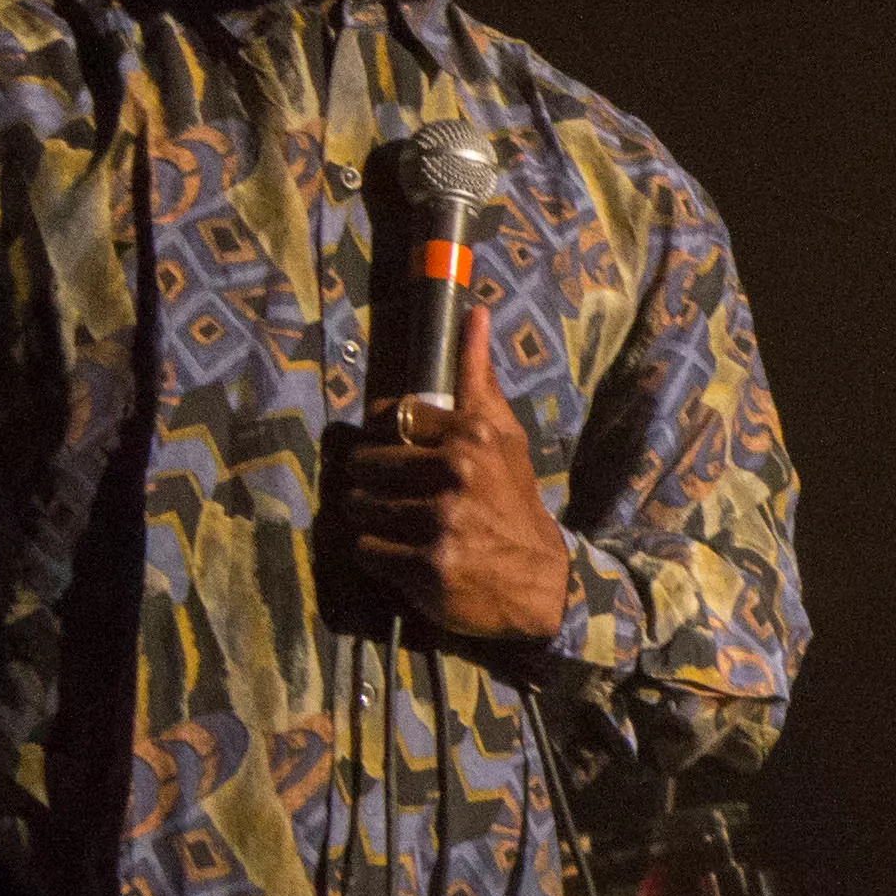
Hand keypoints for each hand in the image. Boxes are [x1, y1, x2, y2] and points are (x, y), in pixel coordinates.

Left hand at [343, 306, 571, 642]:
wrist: (537, 583)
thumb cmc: (512, 502)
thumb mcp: (505, 438)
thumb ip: (478, 380)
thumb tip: (475, 312)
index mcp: (474, 434)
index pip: (390, 417)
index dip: (386, 438)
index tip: (404, 455)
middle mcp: (457, 473)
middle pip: (365, 463)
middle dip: (374, 482)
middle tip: (399, 497)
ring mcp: (441, 521)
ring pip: (358, 506)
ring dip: (371, 519)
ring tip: (402, 526)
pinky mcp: (426, 566)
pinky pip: (365, 550)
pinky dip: (377, 556)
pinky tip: (405, 557)